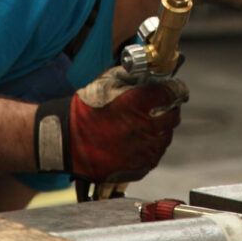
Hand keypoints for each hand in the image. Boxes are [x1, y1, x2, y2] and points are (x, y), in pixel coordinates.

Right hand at [67, 67, 188, 182]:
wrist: (67, 140)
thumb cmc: (85, 110)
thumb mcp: (107, 82)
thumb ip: (132, 76)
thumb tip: (152, 73)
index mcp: (138, 103)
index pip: (172, 93)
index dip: (174, 88)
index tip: (173, 88)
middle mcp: (144, 128)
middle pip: (173, 116)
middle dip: (169, 108)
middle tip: (160, 107)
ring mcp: (143, 150)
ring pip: (165, 137)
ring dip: (160, 129)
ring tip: (146, 125)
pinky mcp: (138, 167)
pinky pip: (154, 155)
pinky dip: (151, 147)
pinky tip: (138, 141)